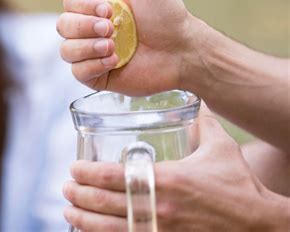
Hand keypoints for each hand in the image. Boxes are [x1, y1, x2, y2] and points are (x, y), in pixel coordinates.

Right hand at [57, 0, 201, 95]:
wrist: (181, 50)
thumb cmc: (167, 16)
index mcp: (98, 4)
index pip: (70, 2)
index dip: (83, 6)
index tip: (108, 10)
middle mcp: (92, 28)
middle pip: (63, 25)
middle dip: (84, 27)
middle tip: (111, 29)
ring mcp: (93, 53)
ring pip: (66, 51)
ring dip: (87, 48)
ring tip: (112, 47)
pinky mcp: (98, 76)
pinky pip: (77, 72)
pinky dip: (92, 66)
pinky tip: (113, 62)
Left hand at [63, 104, 289, 230]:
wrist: (255, 222)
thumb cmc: (237, 184)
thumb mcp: (221, 147)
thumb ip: (204, 122)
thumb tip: (196, 102)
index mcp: (166, 179)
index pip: (114, 176)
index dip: (88, 174)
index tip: (74, 169)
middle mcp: (157, 206)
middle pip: (103, 203)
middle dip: (78, 195)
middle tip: (65, 188)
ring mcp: (158, 229)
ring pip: (108, 228)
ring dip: (82, 219)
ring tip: (69, 210)